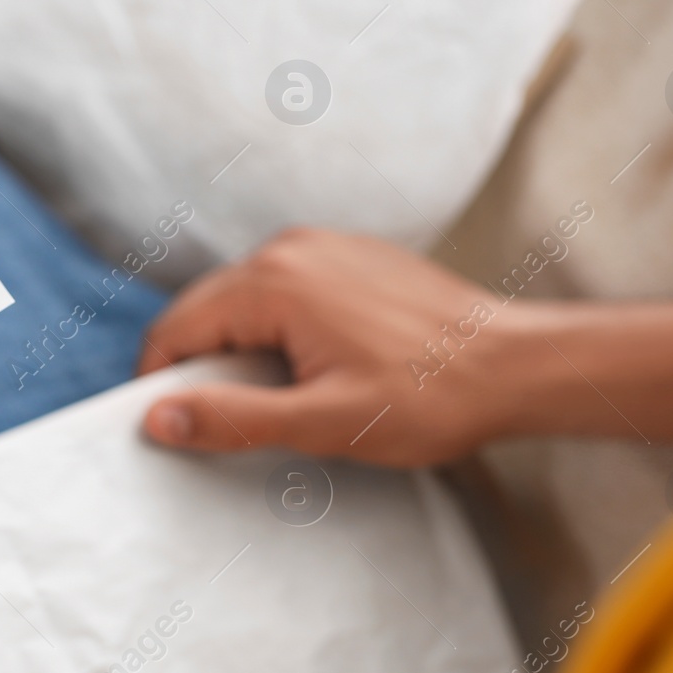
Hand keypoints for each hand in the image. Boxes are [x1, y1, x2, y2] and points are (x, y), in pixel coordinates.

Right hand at [137, 228, 672, 463]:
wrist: (515, 365)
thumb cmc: (429, 397)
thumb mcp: (322, 422)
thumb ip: (231, 418)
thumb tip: (157, 419)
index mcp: (274, 280)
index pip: (178, 327)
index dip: (163, 382)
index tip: (172, 427)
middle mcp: (291, 248)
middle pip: (207, 309)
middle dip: (204, 364)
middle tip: (230, 423)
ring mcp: (324, 246)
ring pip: (245, 300)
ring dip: (244, 348)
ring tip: (284, 399)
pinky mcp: (350, 256)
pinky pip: (286, 290)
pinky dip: (280, 329)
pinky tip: (317, 369)